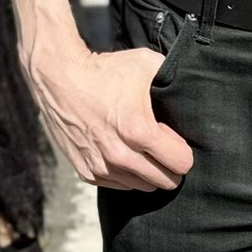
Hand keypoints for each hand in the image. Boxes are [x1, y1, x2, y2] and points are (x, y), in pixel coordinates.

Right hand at [24, 29, 194, 191]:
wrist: (59, 79)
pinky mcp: (86, 172)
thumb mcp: (146, 64)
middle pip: (164, 181)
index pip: (181, 163)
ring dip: (148, 172)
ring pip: (142, 186)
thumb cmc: (105, 70)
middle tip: (165, 148)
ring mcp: (101, 167)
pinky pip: (119, 185)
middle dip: (170, 166)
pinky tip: (125, 154)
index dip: (184, 151)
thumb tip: (193, 99)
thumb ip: (172, 83)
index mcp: (138, 131)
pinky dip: (126, 174)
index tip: (177, 139)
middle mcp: (120, 155)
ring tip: (144, 150)